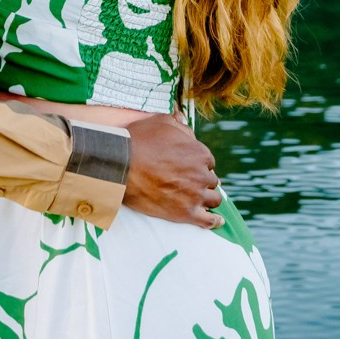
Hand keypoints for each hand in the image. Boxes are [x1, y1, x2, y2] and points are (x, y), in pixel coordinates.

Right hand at [120, 113, 223, 229]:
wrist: (122, 165)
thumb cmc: (140, 141)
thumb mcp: (161, 122)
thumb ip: (178, 122)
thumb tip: (183, 117)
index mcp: (200, 153)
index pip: (208, 161)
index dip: (198, 164)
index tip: (189, 167)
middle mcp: (202, 174)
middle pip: (211, 180)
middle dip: (202, 180)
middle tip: (190, 182)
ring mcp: (195, 195)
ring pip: (213, 199)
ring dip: (208, 198)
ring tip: (201, 199)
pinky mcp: (185, 213)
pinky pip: (208, 221)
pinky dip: (214, 221)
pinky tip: (217, 221)